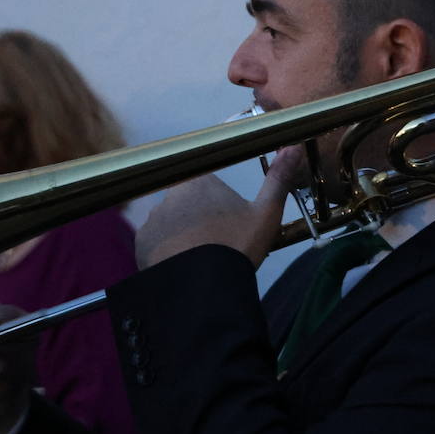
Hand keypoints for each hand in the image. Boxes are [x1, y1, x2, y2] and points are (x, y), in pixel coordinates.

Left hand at [137, 145, 302, 268]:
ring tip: (200, 259)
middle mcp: (170, 194)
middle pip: (187, 203)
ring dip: (182, 235)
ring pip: (171, 223)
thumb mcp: (266, 214)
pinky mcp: (142, 243)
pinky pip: (155, 243)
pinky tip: (182, 266)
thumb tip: (292, 147)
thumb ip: (278, 179)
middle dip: (199, 218)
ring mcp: (153, 219)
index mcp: (200, 181)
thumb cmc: (238, 245)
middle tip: (218, 242)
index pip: (206, 183)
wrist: (206, 287)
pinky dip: (167, 252)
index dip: (216, 201)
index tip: (225, 219)